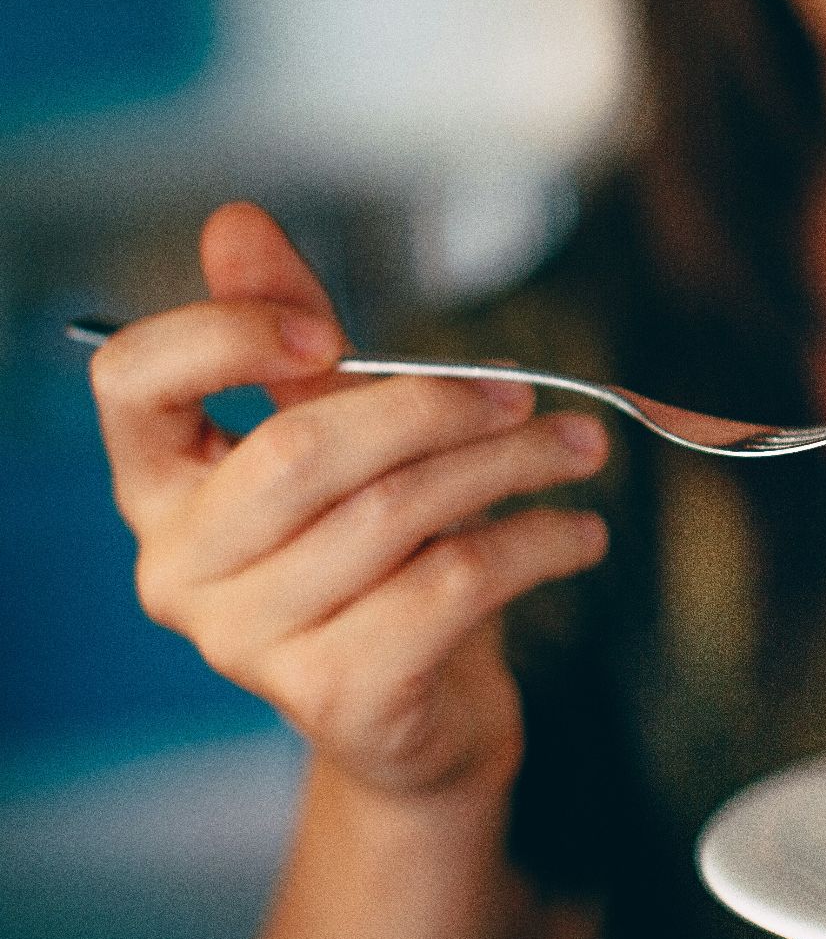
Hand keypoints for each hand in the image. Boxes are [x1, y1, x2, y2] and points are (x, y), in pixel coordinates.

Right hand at [88, 203, 610, 804]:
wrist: (425, 716)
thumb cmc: (382, 558)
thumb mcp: (341, 440)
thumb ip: (295, 342)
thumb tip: (235, 222)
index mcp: (161, 484)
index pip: (131, 380)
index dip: (222, 335)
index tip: (324, 330)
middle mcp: (181, 567)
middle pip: (300, 450)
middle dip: (432, 404)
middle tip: (526, 390)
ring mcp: (250, 642)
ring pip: (394, 514)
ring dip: (509, 465)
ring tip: (579, 446)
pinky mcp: (337, 694)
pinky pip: (452, 585)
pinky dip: (535, 543)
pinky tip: (580, 533)